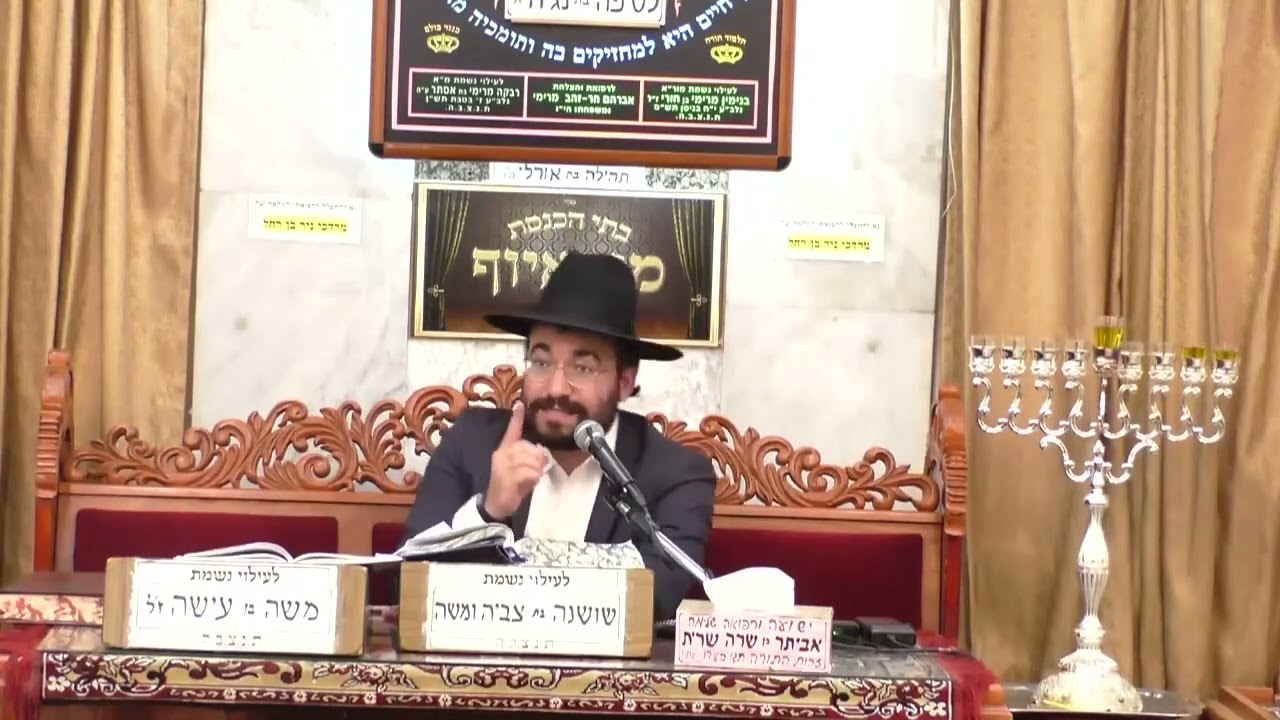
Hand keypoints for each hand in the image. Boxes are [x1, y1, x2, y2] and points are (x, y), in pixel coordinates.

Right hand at [483, 402, 544, 519]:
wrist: (496, 504)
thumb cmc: (511, 485)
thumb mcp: (519, 469)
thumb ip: (528, 458)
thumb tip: (544, 455)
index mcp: (504, 450)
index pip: (512, 431)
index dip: (517, 418)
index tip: (520, 404)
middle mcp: (502, 454)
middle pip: (530, 448)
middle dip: (538, 460)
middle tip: (535, 472)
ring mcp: (503, 466)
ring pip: (532, 460)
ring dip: (537, 471)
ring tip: (531, 478)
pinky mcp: (507, 477)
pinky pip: (530, 472)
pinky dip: (534, 478)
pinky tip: (529, 483)